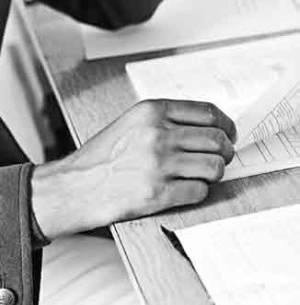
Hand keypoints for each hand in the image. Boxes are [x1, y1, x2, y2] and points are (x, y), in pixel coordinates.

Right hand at [31, 99, 235, 236]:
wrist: (75, 186)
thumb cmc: (102, 157)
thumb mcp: (131, 123)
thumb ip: (166, 120)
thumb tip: (209, 128)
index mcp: (151, 112)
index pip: (209, 113)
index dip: (226, 126)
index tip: (229, 134)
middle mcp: (156, 134)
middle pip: (217, 140)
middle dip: (225, 152)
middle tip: (220, 159)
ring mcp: (158, 164)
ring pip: (214, 167)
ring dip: (213, 174)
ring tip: (201, 176)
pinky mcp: (158, 192)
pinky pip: (200, 191)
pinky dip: (197, 192)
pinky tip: (184, 189)